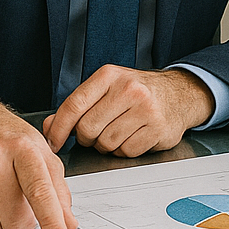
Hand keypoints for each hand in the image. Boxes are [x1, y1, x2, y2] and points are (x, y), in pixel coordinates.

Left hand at [42, 66, 213, 157]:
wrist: (179, 94)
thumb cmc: (138, 92)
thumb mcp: (106, 89)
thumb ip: (77, 106)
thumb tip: (49, 126)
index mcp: (109, 75)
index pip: (74, 105)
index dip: (59, 128)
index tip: (53, 141)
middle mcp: (128, 89)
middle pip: (87, 129)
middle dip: (87, 138)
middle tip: (96, 133)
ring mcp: (145, 109)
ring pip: (106, 143)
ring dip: (106, 145)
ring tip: (117, 132)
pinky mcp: (157, 129)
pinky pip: (126, 152)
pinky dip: (124, 151)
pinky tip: (131, 137)